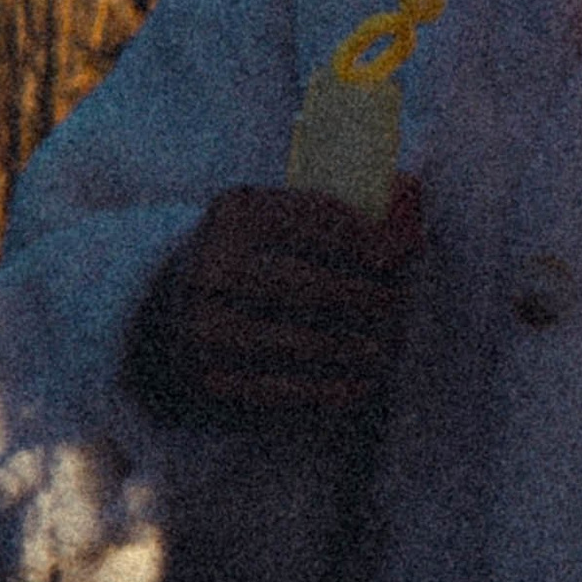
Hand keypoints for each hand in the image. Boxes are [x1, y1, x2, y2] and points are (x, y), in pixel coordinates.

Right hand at [122, 177, 420, 429]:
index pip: (316, 221)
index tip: (402, 254)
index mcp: (234, 215)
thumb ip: (351, 209)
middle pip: (311, 285)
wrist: (168, 316)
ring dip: (354, 348)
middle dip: (367, 298)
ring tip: (384, 350)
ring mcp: (203, 326)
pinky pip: (281, 389)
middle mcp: (211, 268)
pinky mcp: (208, 378)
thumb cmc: (254, 261)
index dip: (369, 239)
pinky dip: (329, 389)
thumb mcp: (285, 222)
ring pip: (298, 341)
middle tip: (397, 307)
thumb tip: (413, 192)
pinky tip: (359, 385)